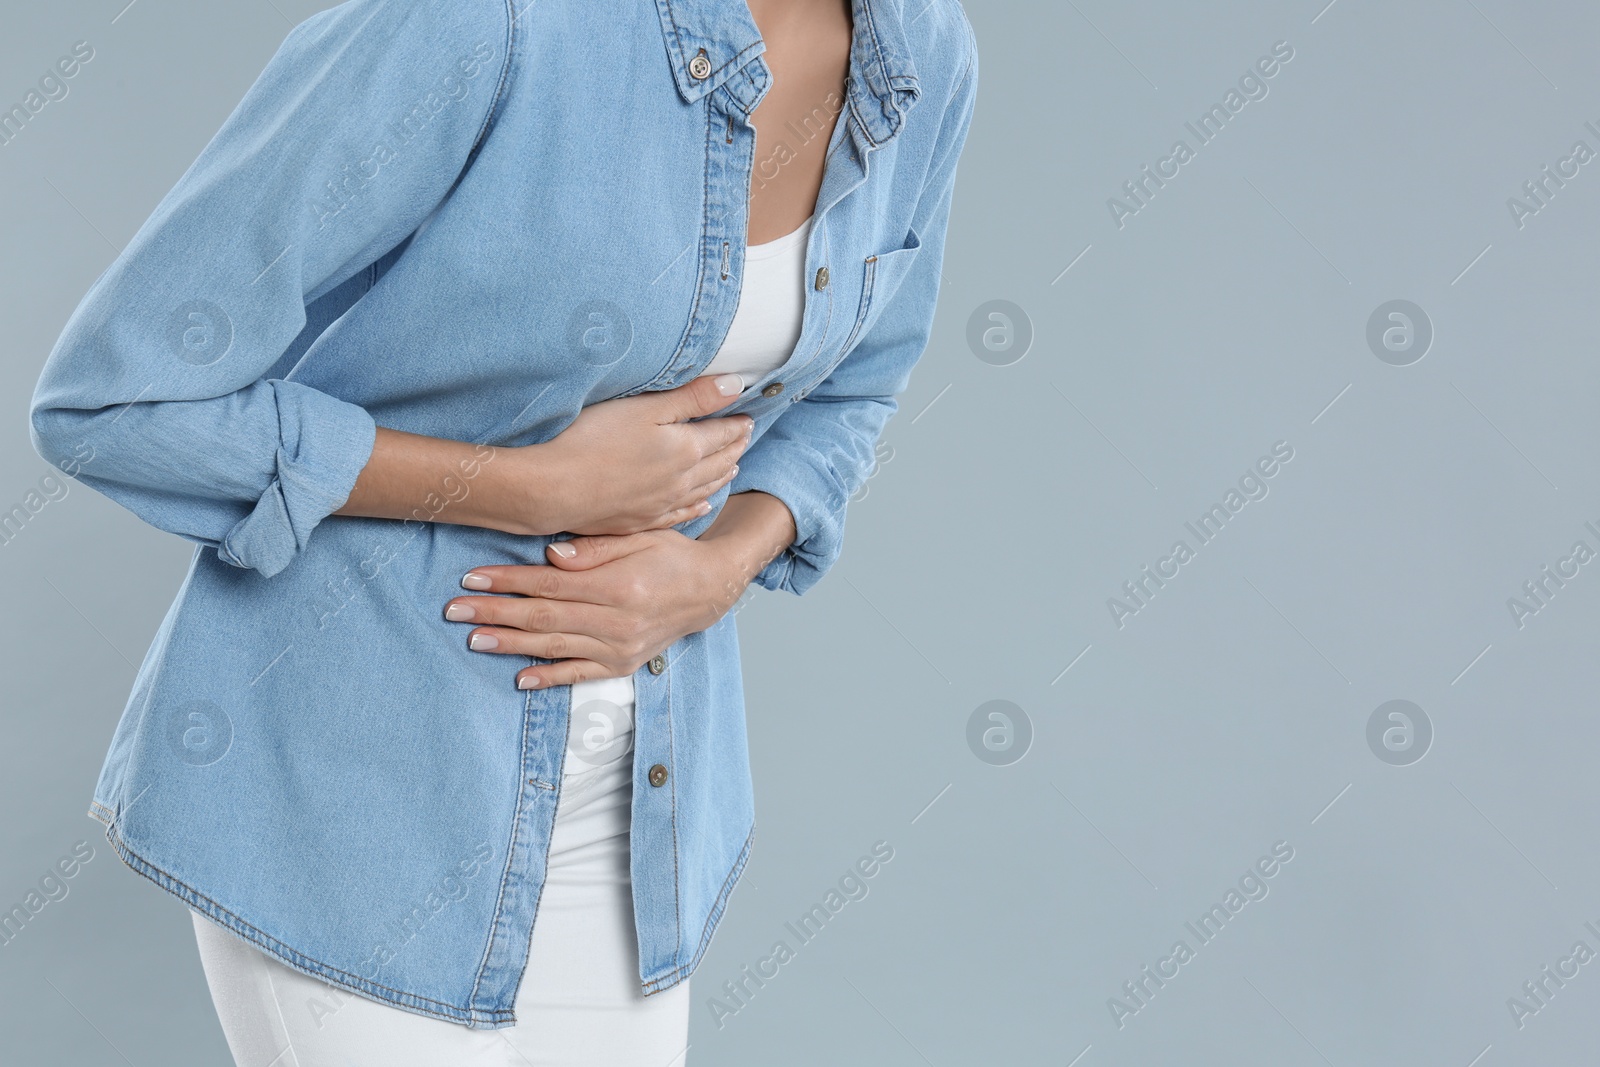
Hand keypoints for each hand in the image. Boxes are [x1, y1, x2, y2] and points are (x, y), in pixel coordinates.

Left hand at [444, 530, 748, 687]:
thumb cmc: (670, 554)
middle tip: (455, 612)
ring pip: (555, 647)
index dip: (508, 581)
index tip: (471, 578)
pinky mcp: (624, 664)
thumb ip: (595, 547)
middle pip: (544, 618)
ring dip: (511, 645)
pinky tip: (519, 679)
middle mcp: (618, 621)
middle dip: (495, 614)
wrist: (709, 590)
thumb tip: (551, 554)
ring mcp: (621, 648)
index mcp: (619, 585)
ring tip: (474, 640)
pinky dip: (549, 678)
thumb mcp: (640, 535)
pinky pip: (580, 674)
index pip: (550, 584)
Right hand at [514, 374, 754, 536]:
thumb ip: (694, 397)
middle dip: (734, 448)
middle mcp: (680, 482)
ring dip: (721, 476)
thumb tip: (737, 386)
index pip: (721, 434)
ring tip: (733, 467)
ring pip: (703, 490)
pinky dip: (697, 507)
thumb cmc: (593, 439)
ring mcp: (660, 505)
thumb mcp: (646, 408)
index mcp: (685, 450)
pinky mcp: (640, 520)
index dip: (736, 424)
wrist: (553, 489)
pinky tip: (703, 506)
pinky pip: (680, 515)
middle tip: (744, 438)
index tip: (747, 417)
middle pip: (717, 463)